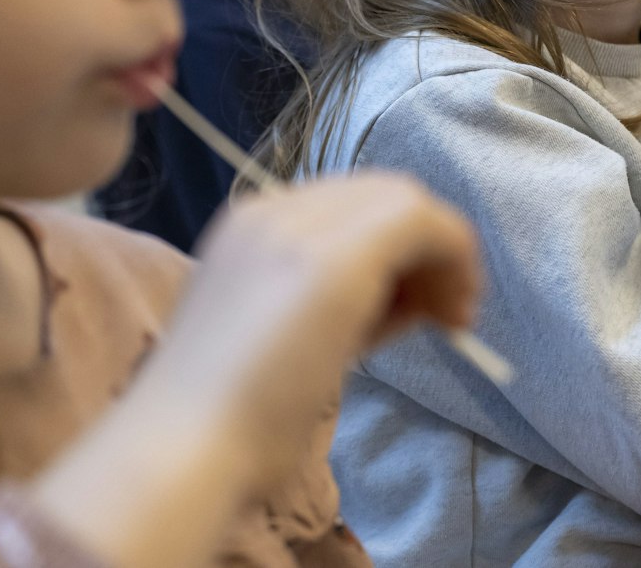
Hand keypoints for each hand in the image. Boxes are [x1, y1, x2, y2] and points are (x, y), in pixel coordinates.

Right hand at [33, 173, 481, 567]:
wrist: (185, 447)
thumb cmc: (229, 417)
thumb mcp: (284, 338)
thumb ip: (334, 303)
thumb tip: (405, 298)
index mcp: (250, 227)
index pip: (346, 208)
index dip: (394, 248)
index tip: (414, 308)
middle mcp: (271, 211)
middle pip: (378, 194)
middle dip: (424, 245)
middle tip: (444, 315)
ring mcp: (301, 228)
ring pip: (402, 199)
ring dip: (443, 253)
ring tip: (452, 319)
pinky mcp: (337, 256)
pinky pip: (422, 221)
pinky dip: (455, 256)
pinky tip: (455, 314)